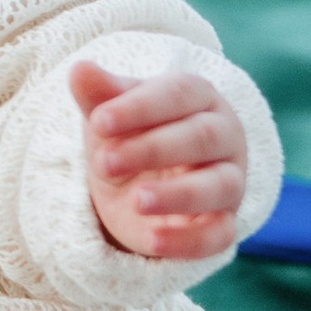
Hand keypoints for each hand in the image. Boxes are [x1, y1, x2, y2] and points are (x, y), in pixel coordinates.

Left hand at [71, 60, 248, 260]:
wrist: (137, 187)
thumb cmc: (129, 137)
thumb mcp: (109, 117)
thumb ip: (100, 96)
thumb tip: (79, 69)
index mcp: (199, 97)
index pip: (178, 94)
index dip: (139, 107)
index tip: (98, 121)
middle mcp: (225, 136)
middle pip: (202, 137)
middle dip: (153, 149)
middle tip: (104, 162)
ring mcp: (230, 181)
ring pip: (219, 185)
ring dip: (178, 194)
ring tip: (136, 201)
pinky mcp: (224, 224)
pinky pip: (219, 235)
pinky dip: (188, 241)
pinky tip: (153, 241)